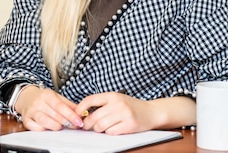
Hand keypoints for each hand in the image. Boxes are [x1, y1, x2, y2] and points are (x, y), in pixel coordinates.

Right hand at [14, 85, 83, 130]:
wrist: (26, 97)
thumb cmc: (43, 98)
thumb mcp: (57, 97)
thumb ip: (69, 105)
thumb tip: (81, 112)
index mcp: (47, 95)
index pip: (60, 106)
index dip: (70, 115)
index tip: (79, 121)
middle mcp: (38, 103)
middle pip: (54, 115)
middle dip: (66, 122)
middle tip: (73, 125)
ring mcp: (31, 112)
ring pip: (44, 122)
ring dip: (55, 126)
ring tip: (61, 126)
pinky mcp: (26, 120)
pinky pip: (35, 128)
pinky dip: (43, 129)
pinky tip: (48, 128)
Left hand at [76, 92, 195, 134]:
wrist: (151, 112)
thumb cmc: (131, 106)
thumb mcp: (117, 100)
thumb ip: (102, 104)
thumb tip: (82, 113)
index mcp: (112, 95)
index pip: (90, 99)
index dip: (80, 108)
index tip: (76, 114)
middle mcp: (118, 103)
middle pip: (94, 116)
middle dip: (87, 124)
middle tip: (86, 126)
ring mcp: (124, 114)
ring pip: (101, 126)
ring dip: (98, 129)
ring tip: (101, 127)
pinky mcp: (129, 125)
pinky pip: (111, 132)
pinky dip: (109, 132)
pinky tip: (113, 129)